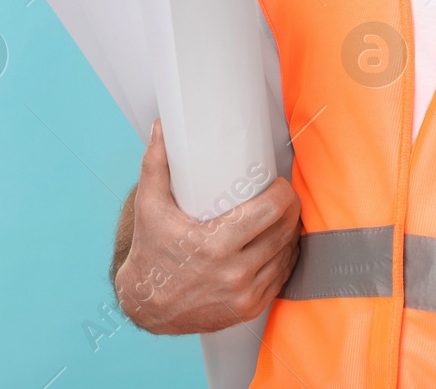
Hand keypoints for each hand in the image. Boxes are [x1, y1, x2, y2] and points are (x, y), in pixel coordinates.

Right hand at [113, 119, 301, 334]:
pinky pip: (280, 278)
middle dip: (290, 209)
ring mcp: (244, 294)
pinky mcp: (249, 309)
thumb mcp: (149, 206)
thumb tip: (163, 126)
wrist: (146, 306)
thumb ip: (156, 164)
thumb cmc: (151, 251)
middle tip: (283, 196)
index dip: (283, 193)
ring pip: (286, 253)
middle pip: (283, 230)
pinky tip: (281, 245)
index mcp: (215, 245)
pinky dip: (284, 259)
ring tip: (283, 217)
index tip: (278, 184)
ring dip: (290, 233)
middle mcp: (234, 273)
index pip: (271, 211)